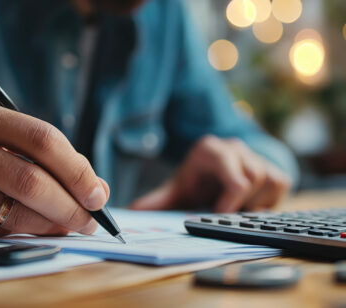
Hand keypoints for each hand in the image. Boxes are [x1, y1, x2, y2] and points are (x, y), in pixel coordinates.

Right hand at [0, 96, 108, 239]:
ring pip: (16, 211)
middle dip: (70, 204)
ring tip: (69, 225)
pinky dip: (28, 234)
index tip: (98, 194)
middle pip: (30, 179)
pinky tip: (38, 230)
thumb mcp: (11, 146)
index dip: (77, 169)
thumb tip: (98, 191)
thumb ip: (54, 162)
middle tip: (90, 220)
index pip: (42, 138)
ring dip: (53, 223)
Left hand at [129, 135, 291, 212]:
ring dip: (254, 202)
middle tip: (225, 212)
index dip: (229, 197)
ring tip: (235, 206)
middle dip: (240, 203)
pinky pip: (280, 185)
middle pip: (253, 178)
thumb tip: (133, 211)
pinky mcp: (275, 167)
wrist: (216, 174)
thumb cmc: (196, 183)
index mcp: (210, 149)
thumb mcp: (177, 190)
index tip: (219, 213)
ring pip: (269, 181)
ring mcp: (257, 156)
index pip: (229, 168)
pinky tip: (250, 204)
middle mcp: (235, 147)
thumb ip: (158, 201)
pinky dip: (268, 201)